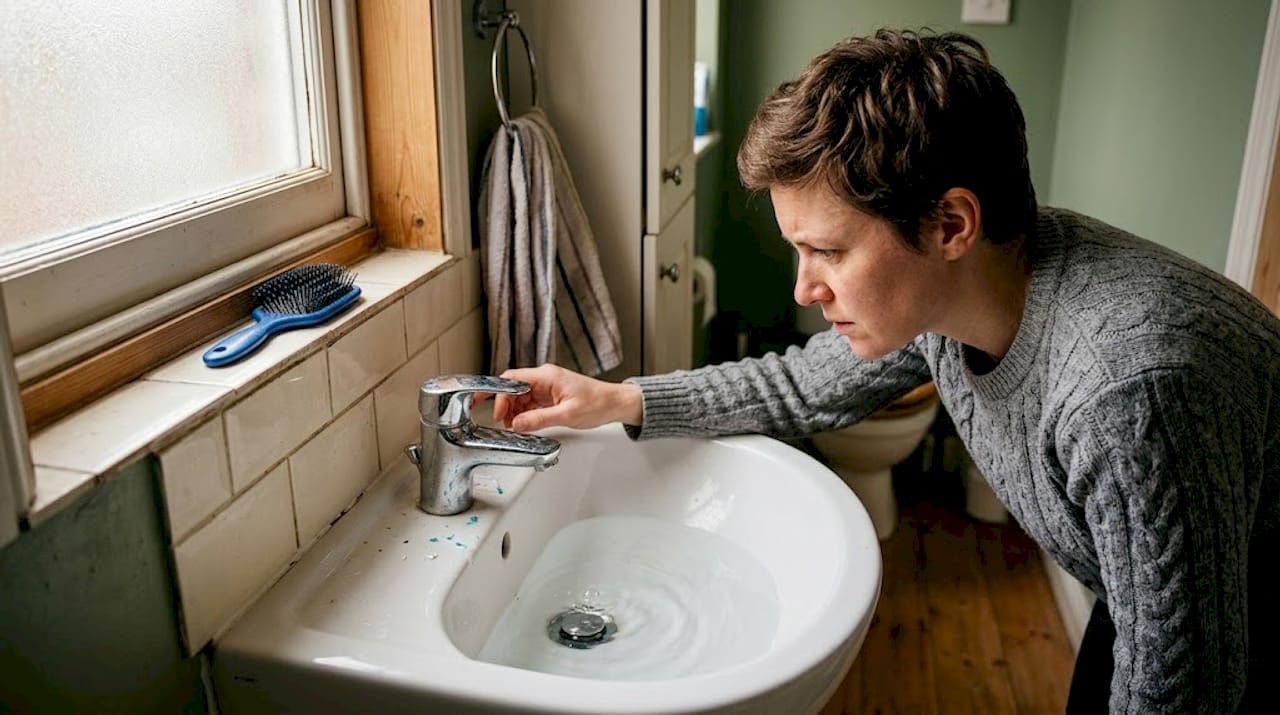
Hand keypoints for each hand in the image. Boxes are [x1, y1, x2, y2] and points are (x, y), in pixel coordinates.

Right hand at [491, 364, 641, 431]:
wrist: (615, 404)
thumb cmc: (598, 403)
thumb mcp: (567, 415)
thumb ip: (539, 420)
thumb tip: (517, 425)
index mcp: (547, 376)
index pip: (512, 380)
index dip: (498, 395)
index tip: (494, 412)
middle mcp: (544, 379)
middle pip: (513, 389)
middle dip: (504, 406)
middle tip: (502, 424)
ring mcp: (547, 388)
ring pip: (519, 397)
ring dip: (513, 412)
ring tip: (513, 427)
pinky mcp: (550, 397)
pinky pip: (529, 404)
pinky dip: (523, 415)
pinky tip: (523, 425)